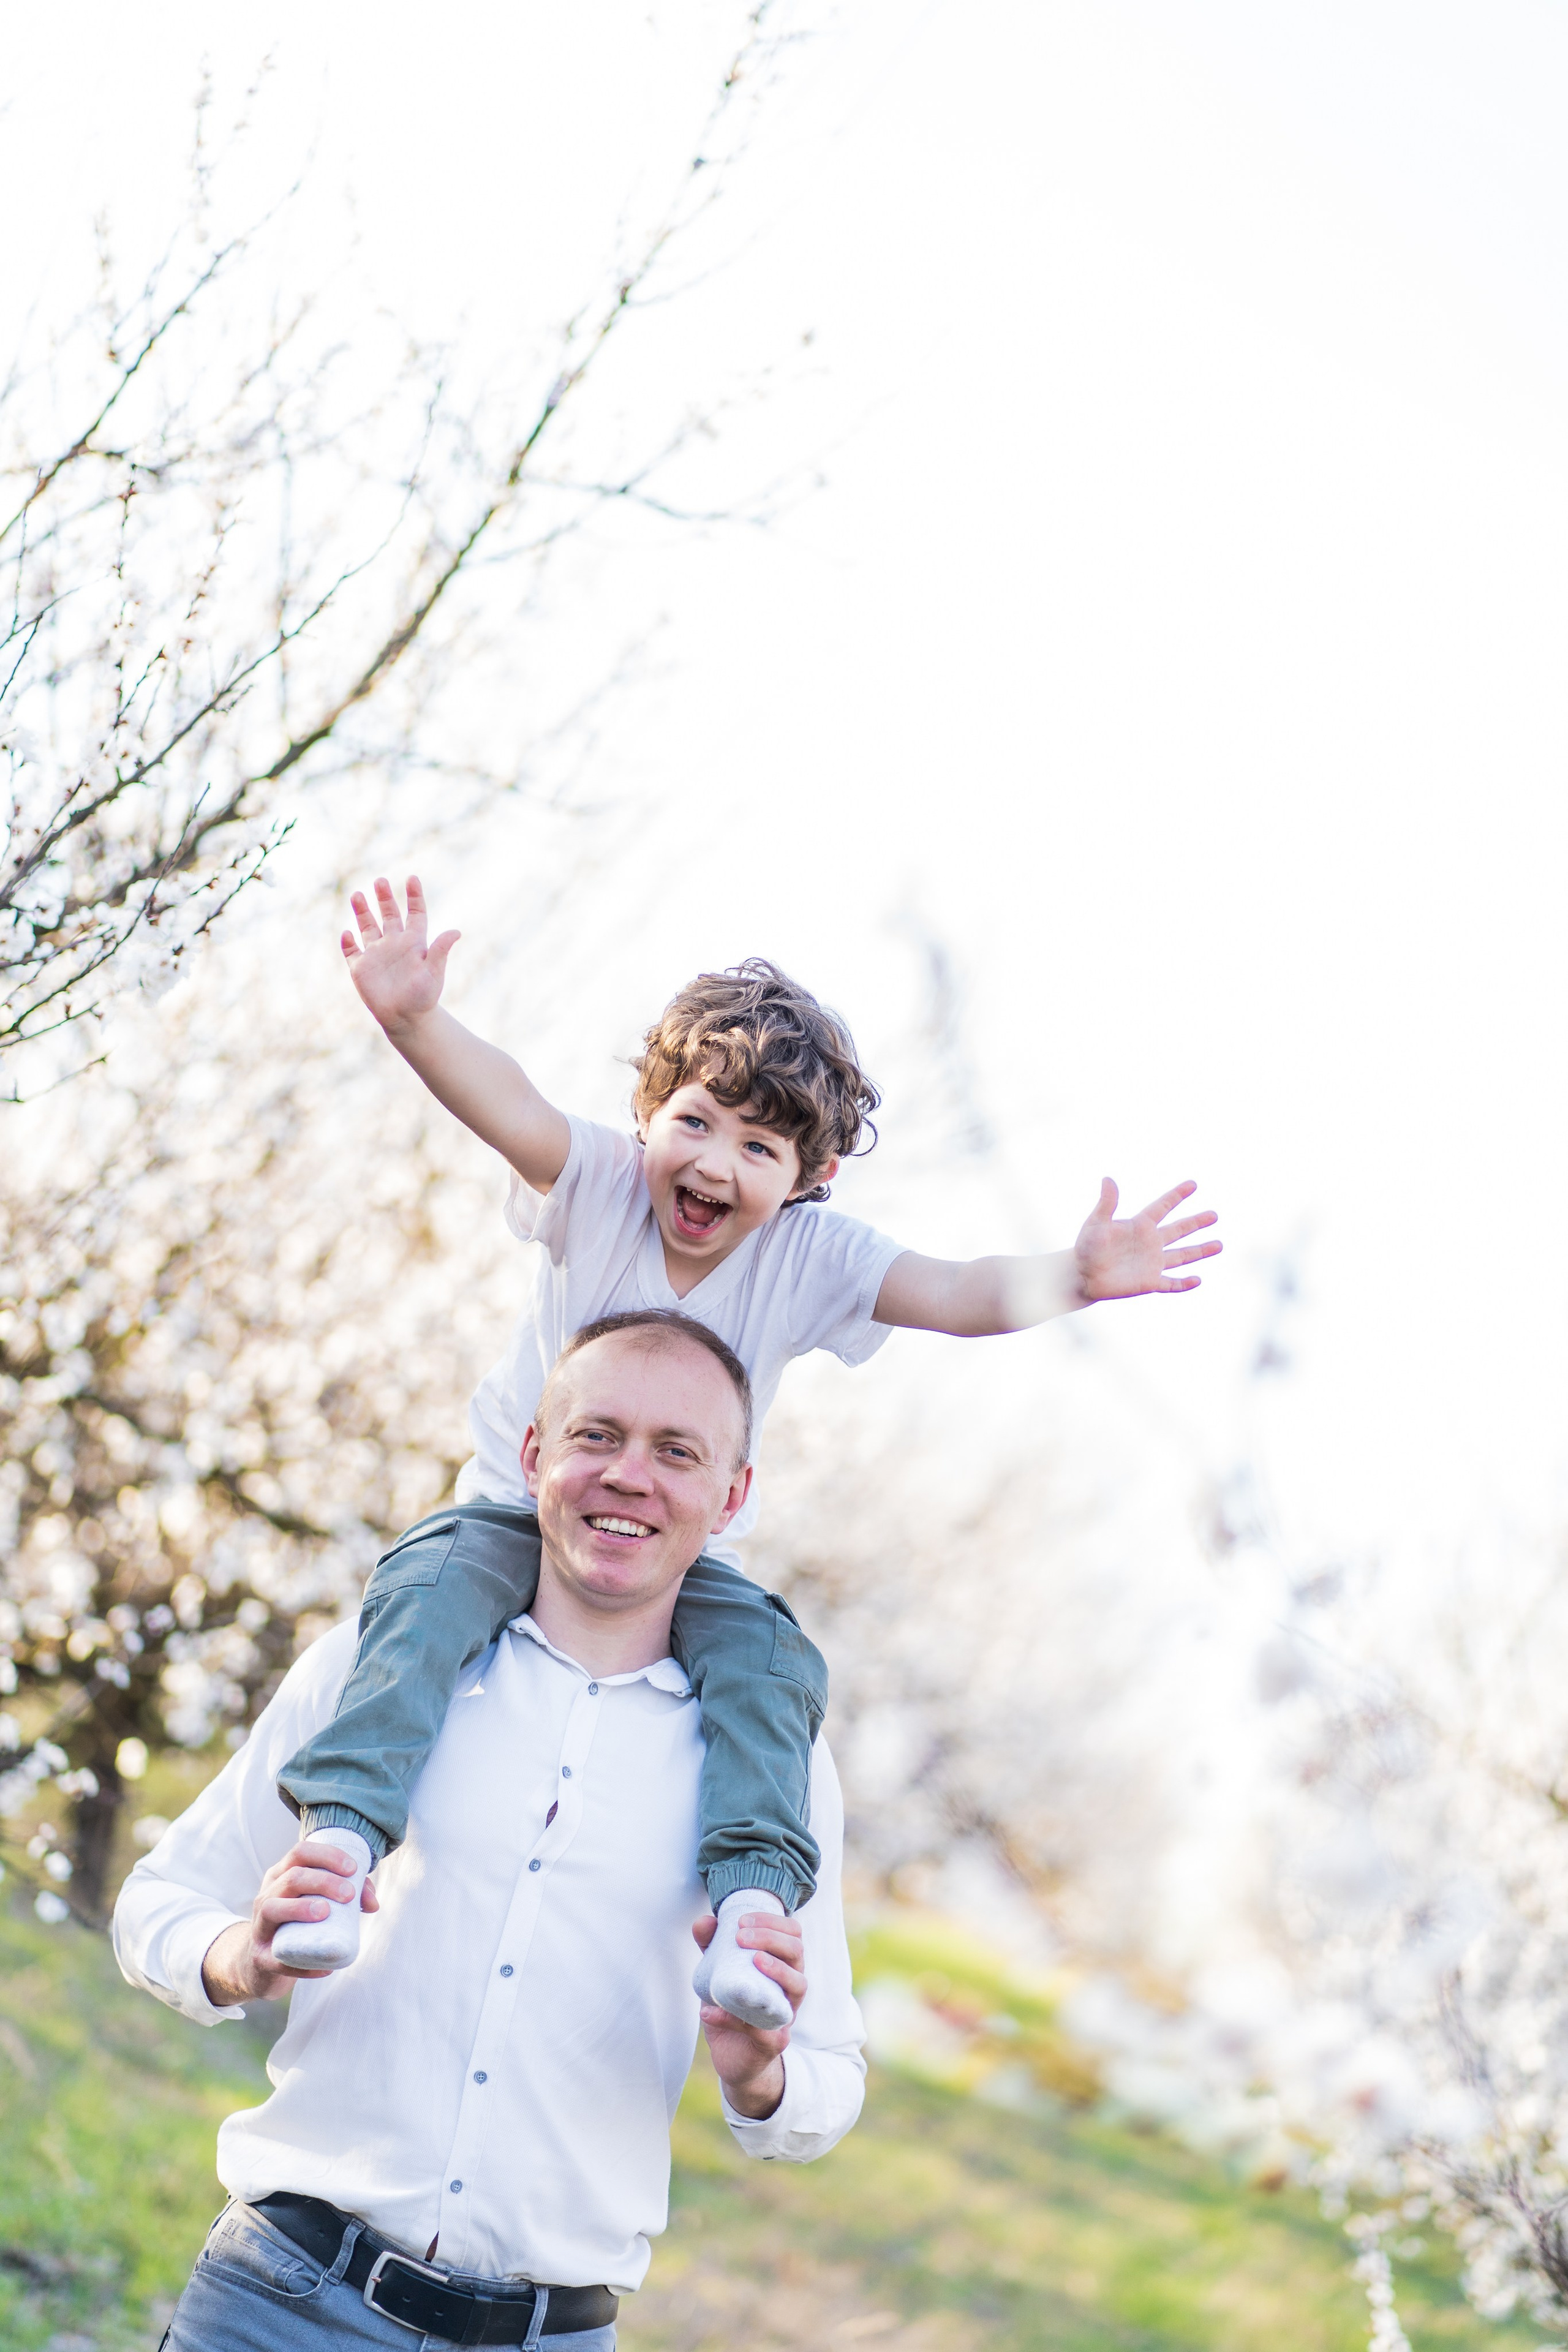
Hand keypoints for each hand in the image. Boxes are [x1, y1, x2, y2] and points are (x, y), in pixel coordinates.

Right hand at [200, 1839, 379, 2005]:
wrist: (261, 1962)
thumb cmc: (297, 1923)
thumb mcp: (315, 1902)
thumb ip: (346, 1895)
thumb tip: (373, 1903)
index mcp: (282, 1876)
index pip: (301, 1852)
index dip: (327, 1856)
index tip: (352, 1869)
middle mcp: (267, 1895)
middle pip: (291, 1877)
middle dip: (323, 1882)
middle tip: (349, 1895)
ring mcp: (260, 1926)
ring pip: (273, 1908)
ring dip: (301, 1908)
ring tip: (325, 1913)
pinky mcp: (260, 1957)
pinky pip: (277, 1959)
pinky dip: (302, 1965)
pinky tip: (325, 1968)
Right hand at [341, 876, 459, 1038]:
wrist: (407, 1018)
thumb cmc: (424, 996)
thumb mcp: (434, 972)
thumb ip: (440, 951)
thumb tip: (456, 931)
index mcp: (413, 942)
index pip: (415, 913)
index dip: (414, 896)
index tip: (413, 878)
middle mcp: (394, 943)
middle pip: (388, 914)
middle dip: (384, 897)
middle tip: (380, 881)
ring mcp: (376, 954)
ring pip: (367, 927)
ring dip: (362, 912)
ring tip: (357, 895)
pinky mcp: (361, 968)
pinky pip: (351, 951)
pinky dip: (348, 942)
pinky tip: (347, 933)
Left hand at [692, 1908, 804, 2118]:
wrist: (732, 2056)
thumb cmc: (731, 2007)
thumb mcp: (719, 1973)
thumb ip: (712, 1947)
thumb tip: (704, 1921)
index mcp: (782, 1965)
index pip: (792, 1933)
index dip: (773, 1922)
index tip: (742, 1919)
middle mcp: (790, 1987)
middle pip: (797, 1952)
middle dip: (772, 1938)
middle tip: (742, 1936)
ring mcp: (785, 2015)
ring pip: (798, 1985)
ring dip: (777, 1968)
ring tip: (754, 1959)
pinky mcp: (773, 2042)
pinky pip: (760, 2029)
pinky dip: (732, 2018)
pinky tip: (708, 2011)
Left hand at [1073, 1178, 1220, 1303]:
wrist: (1081, 1275)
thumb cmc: (1086, 1247)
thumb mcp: (1096, 1223)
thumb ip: (1107, 1203)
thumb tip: (1108, 1178)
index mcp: (1140, 1225)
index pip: (1163, 1207)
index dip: (1177, 1195)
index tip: (1193, 1184)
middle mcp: (1150, 1243)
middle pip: (1179, 1230)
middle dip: (1197, 1223)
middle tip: (1214, 1215)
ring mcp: (1152, 1263)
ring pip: (1182, 1256)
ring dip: (1200, 1251)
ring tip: (1219, 1245)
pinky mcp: (1149, 1282)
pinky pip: (1171, 1283)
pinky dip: (1184, 1284)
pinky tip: (1198, 1280)